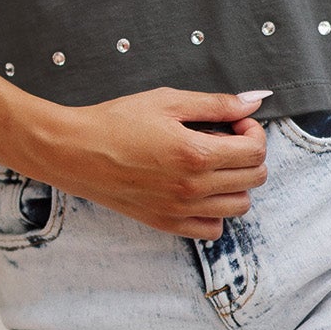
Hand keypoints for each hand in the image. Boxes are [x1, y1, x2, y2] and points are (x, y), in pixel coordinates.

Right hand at [35, 87, 269, 238]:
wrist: (75, 151)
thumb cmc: (116, 122)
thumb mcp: (167, 101)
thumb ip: (215, 103)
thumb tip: (254, 100)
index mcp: (196, 155)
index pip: (255, 151)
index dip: (253, 131)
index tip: (236, 122)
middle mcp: (193, 188)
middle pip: (254, 178)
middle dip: (249, 154)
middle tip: (225, 138)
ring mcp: (180, 211)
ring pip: (240, 206)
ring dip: (237, 182)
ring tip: (212, 163)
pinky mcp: (167, 224)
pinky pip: (213, 229)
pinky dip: (216, 211)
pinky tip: (201, 189)